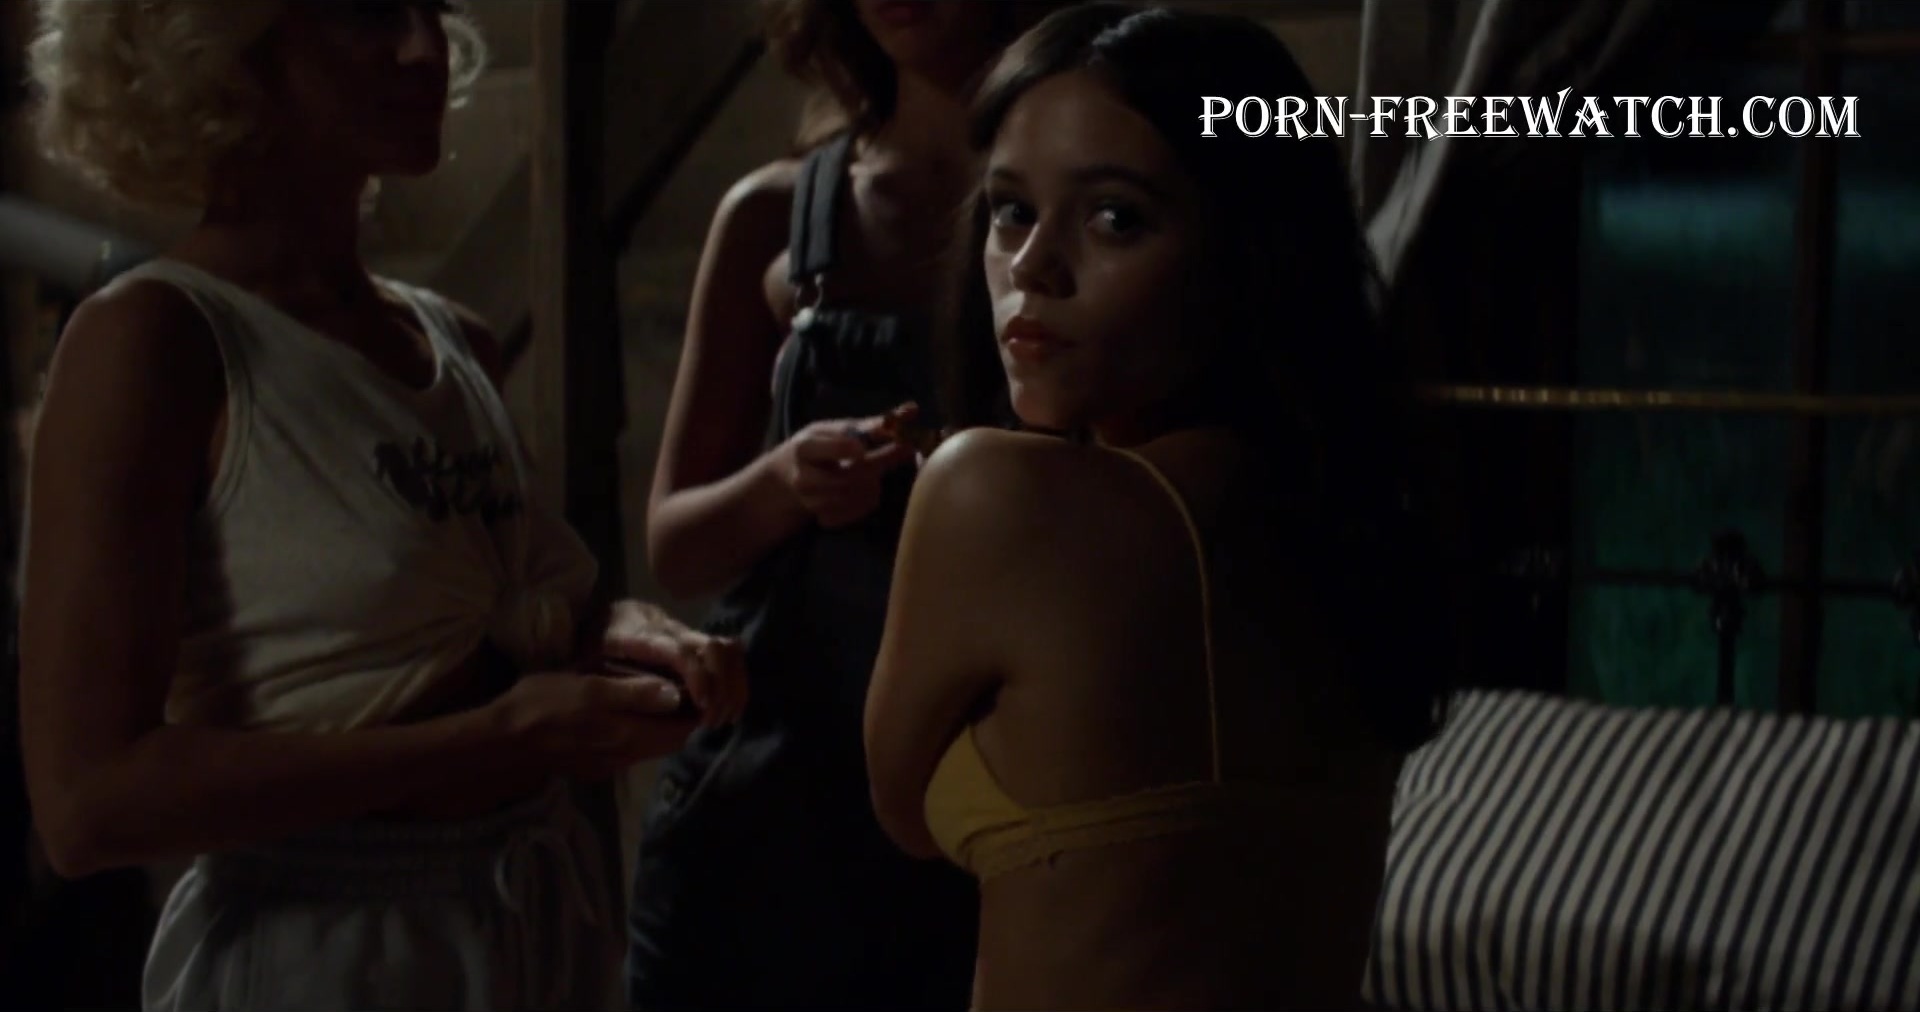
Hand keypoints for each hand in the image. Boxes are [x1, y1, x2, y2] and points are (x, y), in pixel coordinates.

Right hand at [488, 670, 698, 780]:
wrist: (504, 740)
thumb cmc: (545, 704)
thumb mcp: (589, 689)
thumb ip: (634, 693)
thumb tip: (676, 695)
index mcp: (628, 736)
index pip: (681, 732)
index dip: (697, 712)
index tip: (700, 687)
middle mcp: (626, 757)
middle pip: (670, 742)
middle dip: (684, 719)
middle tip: (686, 687)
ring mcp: (610, 764)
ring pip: (652, 747)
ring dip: (663, 726)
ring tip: (664, 696)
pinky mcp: (596, 765)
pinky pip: (633, 750)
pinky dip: (643, 732)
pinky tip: (633, 712)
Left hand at [594, 599, 748, 727]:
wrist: (603, 615)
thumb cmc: (593, 645)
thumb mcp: (593, 662)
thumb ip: (620, 681)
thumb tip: (669, 701)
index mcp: (643, 636)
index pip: (682, 651)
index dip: (699, 677)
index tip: (703, 707)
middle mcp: (672, 630)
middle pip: (714, 648)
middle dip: (722, 687)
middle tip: (712, 721)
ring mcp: (688, 632)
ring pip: (727, 648)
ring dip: (734, 684)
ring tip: (726, 717)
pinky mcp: (697, 639)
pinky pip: (730, 652)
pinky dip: (738, 679)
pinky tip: (732, 705)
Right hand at [776, 403, 918, 527]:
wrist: (789, 474)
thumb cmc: (820, 446)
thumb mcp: (837, 429)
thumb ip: (873, 423)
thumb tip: (913, 410)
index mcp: (805, 448)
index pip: (843, 448)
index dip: (865, 446)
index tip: (876, 441)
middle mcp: (804, 477)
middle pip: (855, 474)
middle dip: (882, 461)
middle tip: (904, 451)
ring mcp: (812, 502)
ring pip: (860, 495)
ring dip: (875, 483)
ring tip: (875, 472)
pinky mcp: (823, 518)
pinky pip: (858, 512)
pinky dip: (868, 501)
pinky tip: (865, 490)